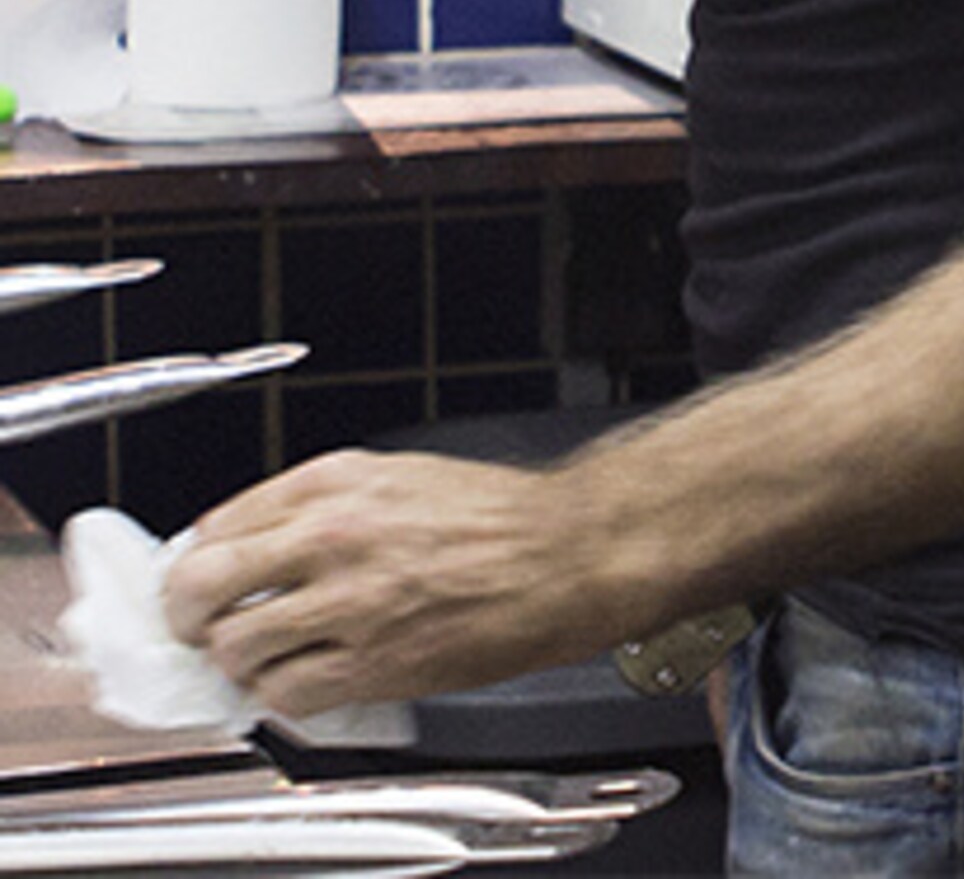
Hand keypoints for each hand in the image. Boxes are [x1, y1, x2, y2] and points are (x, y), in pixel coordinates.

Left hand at [161, 451, 609, 717]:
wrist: (566, 553)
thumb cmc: (500, 516)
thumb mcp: (401, 477)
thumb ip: (325, 506)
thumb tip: (260, 542)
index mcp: (338, 482)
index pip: (218, 523)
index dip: (201, 558)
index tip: (207, 576)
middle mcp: (333, 536)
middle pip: (202, 584)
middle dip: (188, 613)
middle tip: (201, 625)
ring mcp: (350, 602)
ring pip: (235, 648)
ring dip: (241, 660)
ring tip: (266, 657)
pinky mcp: (374, 661)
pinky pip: (287, 694)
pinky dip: (285, 695)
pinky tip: (309, 678)